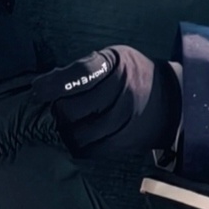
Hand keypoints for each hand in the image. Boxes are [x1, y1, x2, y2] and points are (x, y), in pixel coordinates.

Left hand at [49, 45, 180, 164]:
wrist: (171, 99)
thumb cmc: (133, 75)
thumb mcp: (114, 58)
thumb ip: (84, 67)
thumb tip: (47, 83)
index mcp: (116, 66)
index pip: (80, 74)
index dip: (53, 84)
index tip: (37, 90)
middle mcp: (122, 92)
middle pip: (72, 108)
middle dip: (55, 109)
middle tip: (53, 108)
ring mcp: (124, 120)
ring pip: (78, 134)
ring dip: (63, 131)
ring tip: (62, 125)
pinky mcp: (125, 142)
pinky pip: (91, 150)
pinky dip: (76, 146)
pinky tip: (74, 138)